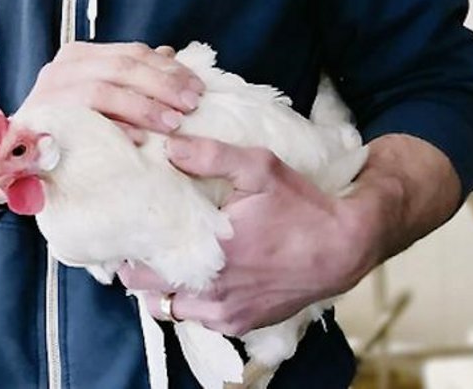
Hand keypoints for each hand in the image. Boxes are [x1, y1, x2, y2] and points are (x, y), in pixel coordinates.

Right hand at [27, 42, 203, 142]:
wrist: (22, 161)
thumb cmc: (71, 130)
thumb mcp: (104, 98)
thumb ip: (130, 77)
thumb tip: (169, 53)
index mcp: (79, 56)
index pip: (131, 52)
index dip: (169, 68)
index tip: (198, 88)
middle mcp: (60, 67)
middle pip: (120, 66)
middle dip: (162, 84)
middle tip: (192, 105)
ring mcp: (48, 92)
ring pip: (103, 89)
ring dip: (143, 106)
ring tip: (173, 124)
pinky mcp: (41, 120)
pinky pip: (83, 119)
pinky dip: (114, 127)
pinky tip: (139, 141)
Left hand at [119, 135, 373, 334]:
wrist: (346, 248)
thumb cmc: (302, 207)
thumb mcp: (260, 168)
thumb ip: (210, 155)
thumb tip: (168, 147)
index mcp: (211, 253)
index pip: (141, 261)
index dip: (128, 242)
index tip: (127, 224)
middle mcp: (213, 291)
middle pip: (145, 288)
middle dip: (137, 266)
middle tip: (141, 240)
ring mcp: (226, 313)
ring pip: (169, 308)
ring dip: (162, 287)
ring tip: (166, 257)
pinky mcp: (242, 324)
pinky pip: (198, 319)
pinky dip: (190, 302)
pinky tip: (197, 275)